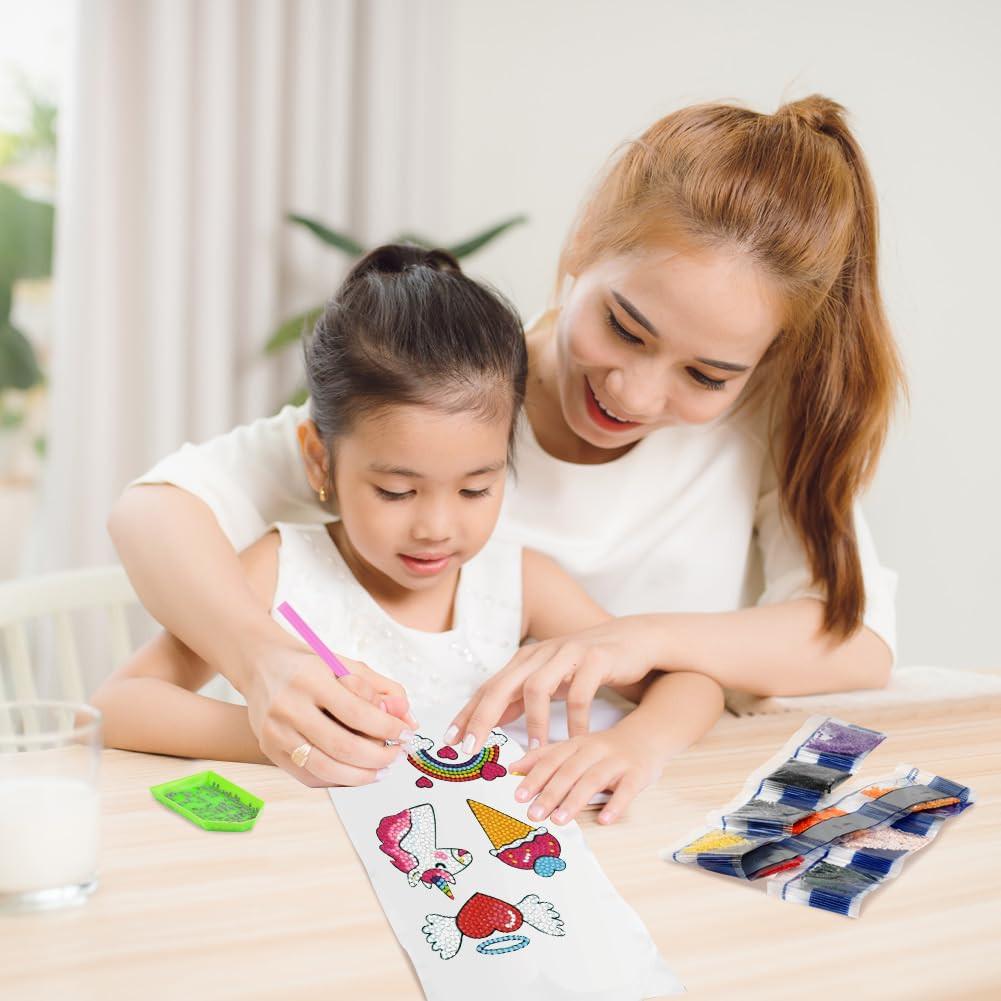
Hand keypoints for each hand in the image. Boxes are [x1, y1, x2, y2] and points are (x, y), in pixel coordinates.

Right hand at [236, 633, 417, 787]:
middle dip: (378, 757)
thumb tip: (409, 721)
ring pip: (325, 769)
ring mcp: (275, 732)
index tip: (406, 734)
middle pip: (342, 746)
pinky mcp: (269, 750)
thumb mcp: (347, 665)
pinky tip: (356, 773)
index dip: (387, 729)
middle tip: (397, 756)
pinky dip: (338, 780)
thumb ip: (382, 689)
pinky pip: (309, 777)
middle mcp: (288, 707)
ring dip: (361, 776)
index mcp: (310, 679)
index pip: (357, 713)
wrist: (261, 665)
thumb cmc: (311, 665)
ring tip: (382, 770)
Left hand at [447, 616, 660, 752]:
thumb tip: (488, 722)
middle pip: (502, 686)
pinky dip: (575, 719)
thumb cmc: (585, 665)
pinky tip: (577, 738)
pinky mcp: (595, 658)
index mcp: (525, 661)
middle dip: (484, 717)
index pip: (488, 688)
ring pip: (537, 687)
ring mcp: (566, 653)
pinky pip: (580, 692)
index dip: (467, 714)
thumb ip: (520, 698)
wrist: (633, 639)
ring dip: (533, 721)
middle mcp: (540, 654)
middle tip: (473, 747)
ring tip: (534, 748)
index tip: (450, 741)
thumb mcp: (549, 680)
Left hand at [509, 726, 663, 826]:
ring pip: (593, 779)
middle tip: (533, 814)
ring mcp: (616, 761)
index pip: (551, 759)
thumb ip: (545, 757)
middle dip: (549, 793)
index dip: (534, 776)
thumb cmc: (604, 748)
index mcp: (576, 744)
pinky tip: (604, 820)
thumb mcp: (574, 747)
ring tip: (559, 820)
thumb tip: (513, 768)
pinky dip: (615, 805)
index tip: (517, 795)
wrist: (646, 735)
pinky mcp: (638, 773)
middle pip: (569, 771)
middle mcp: (594, 750)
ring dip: (574, 800)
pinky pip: (627, 790)